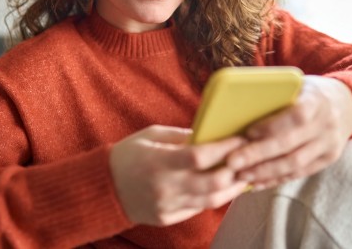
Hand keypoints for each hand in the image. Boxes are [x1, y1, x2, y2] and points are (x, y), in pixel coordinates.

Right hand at [109, 125, 248, 225]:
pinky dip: (214, 197)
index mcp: (158, 162)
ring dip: (232, 188)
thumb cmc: (127, 156)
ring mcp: (167, 205)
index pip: (200, 156)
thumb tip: (211, 134)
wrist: (104, 187)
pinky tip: (224, 187)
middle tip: (248, 158)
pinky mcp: (168, 217)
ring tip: (243, 175)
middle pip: (212, 183)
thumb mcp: (151, 136)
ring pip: (211, 200)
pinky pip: (198, 209)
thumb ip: (181, 136)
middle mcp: (164, 186)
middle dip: (236, 170)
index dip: (224, 148)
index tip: (240, 138)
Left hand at [226, 75, 351, 189]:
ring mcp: (329, 145)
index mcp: (317, 100)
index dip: (272, 126)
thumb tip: (238, 107)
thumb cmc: (309, 91)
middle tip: (232, 162)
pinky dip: (276, 179)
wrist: (346, 103)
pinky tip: (257, 182)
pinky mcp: (328, 159)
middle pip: (290, 145)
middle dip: (258, 155)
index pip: (296, 116)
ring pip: (295, 164)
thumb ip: (275, 94)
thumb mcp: (297, 84)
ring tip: (240, 175)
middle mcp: (326, 124)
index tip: (248, 132)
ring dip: (264, 172)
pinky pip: (300, 173)